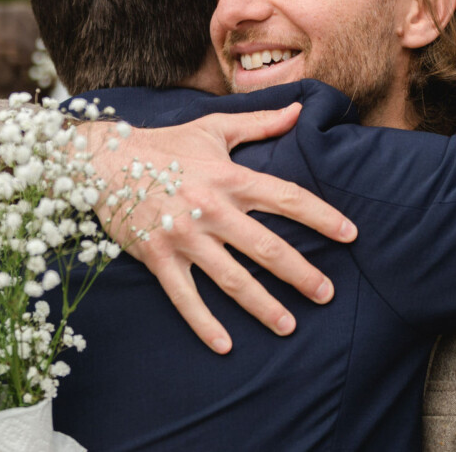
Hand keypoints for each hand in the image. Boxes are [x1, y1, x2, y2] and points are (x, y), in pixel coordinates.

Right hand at [85, 103, 357, 353]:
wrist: (105, 161)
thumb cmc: (165, 144)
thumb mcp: (213, 128)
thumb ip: (259, 124)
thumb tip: (298, 110)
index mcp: (230, 177)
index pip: (286, 197)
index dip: (321, 216)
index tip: (350, 234)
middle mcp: (212, 209)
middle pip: (266, 247)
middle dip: (301, 273)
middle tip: (326, 294)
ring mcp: (185, 236)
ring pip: (232, 278)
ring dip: (263, 305)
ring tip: (289, 325)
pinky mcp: (159, 257)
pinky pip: (185, 297)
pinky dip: (204, 323)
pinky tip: (225, 345)